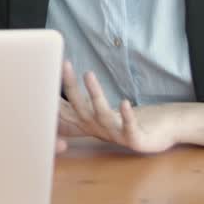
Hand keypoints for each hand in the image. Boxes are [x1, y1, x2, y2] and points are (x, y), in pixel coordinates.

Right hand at [58, 61, 182, 153]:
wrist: (162, 134)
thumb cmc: (127, 120)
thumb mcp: (98, 112)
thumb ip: (77, 106)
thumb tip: (54, 95)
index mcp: (88, 123)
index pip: (65, 110)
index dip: (52, 97)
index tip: (41, 77)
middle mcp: (97, 129)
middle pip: (79, 107)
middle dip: (70, 86)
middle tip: (63, 64)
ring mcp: (116, 135)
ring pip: (101, 114)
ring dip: (94, 94)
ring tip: (89, 74)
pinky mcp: (135, 139)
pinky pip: (129, 127)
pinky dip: (126, 115)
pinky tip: (124, 102)